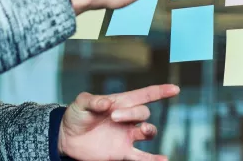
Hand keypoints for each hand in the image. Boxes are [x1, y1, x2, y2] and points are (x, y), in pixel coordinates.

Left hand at [58, 84, 179, 160]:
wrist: (67, 137)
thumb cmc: (76, 115)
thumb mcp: (81, 103)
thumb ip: (92, 101)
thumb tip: (105, 103)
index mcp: (120, 103)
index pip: (144, 95)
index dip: (160, 91)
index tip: (174, 89)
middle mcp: (127, 119)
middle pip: (143, 113)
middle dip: (132, 113)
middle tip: (113, 117)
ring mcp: (126, 136)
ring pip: (148, 132)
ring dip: (148, 130)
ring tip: (142, 131)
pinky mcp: (122, 152)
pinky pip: (141, 157)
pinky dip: (153, 160)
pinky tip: (163, 160)